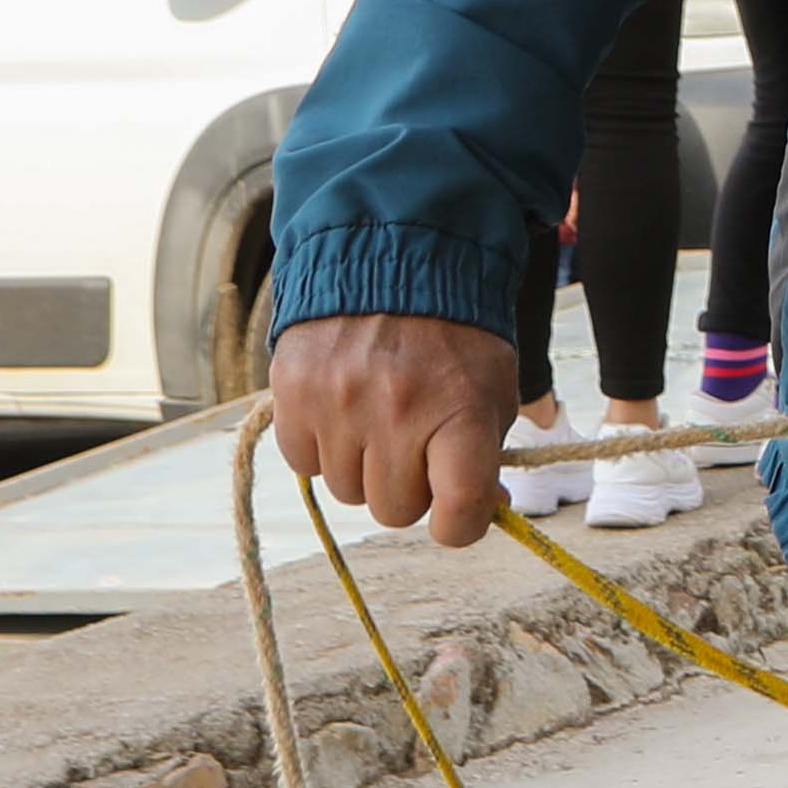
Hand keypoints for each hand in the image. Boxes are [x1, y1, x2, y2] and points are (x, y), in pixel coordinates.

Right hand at [269, 310, 520, 544]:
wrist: (392, 261)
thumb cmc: (453, 338)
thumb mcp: (493, 389)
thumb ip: (485, 456)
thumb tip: (481, 512)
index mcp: (462, 411)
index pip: (459, 510)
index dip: (460, 526)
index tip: (457, 514)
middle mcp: (398, 410)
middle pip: (394, 510)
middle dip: (408, 488)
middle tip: (414, 446)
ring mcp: (340, 402)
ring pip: (346, 492)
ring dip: (363, 469)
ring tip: (377, 419)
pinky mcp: (294, 392)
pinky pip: (304, 464)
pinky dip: (323, 448)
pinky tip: (342, 411)